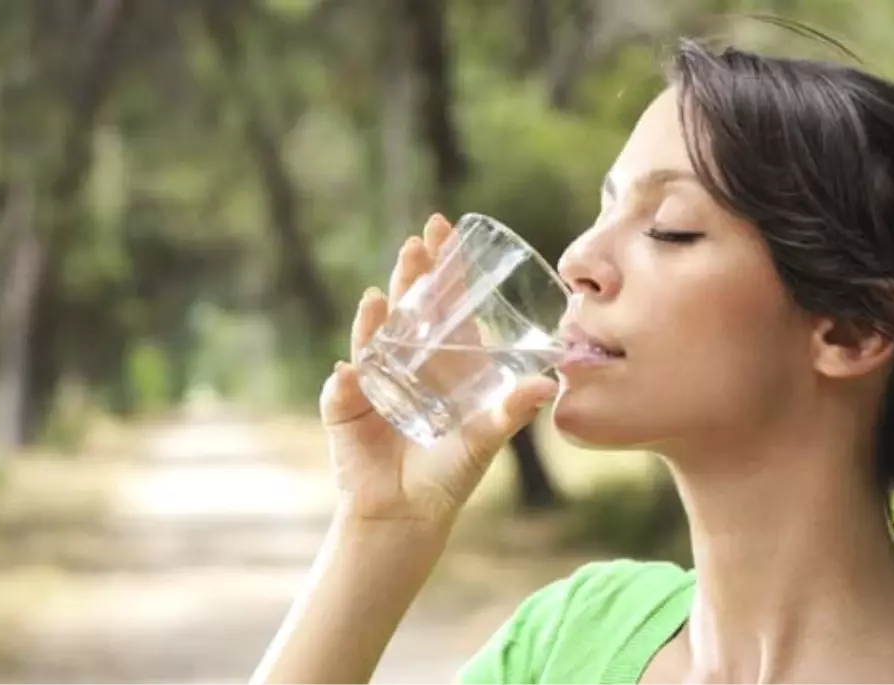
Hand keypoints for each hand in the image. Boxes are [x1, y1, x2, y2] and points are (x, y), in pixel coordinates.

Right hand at [319, 214, 557, 528]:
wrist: (408, 513)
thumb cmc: (450, 472)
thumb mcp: (486, 437)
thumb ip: (512, 411)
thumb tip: (547, 384)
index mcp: (442, 359)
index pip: (442, 301)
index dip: (442, 265)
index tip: (443, 228)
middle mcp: (406, 360)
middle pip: (406, 307)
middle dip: (411, 274)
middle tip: (417, 243)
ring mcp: (372, 379)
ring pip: (373, 336)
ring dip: (377, 315)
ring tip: (383, 295)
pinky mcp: (345, 407)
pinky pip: (346, 387)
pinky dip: (349, 379)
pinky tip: (353, 371)